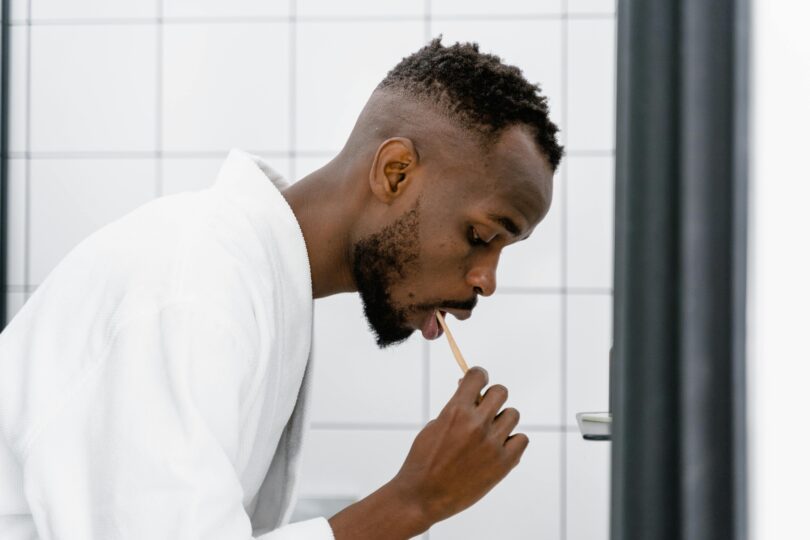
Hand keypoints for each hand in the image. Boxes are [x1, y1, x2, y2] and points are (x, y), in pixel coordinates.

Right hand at [391, 366, 528, 524]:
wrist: (423, 496)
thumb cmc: (424, 459)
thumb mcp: (435, 425)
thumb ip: (455, 407)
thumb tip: (470, 390)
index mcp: (456, 411)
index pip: (478, 375)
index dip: (478, 376)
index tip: (477, 382)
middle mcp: (476, 424)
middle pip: (501, 392)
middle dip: (491, 397)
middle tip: (483, 410)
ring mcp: (492, 444)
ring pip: (513, 414)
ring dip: (502, 420)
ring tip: (488, 434)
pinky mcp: (503, 464)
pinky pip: (521, 440)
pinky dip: (512, 442)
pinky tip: (497, 449)